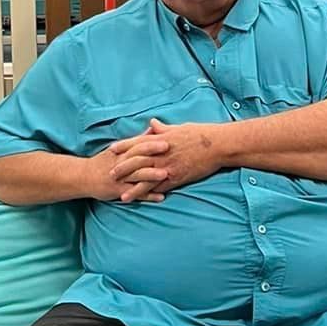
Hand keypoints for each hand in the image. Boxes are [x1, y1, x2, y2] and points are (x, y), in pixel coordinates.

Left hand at [106, 119, 222, 201]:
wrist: (217, 145)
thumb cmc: (201, 134)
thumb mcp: (179, 127)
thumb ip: (163, 128)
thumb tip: (152, 123)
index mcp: (161, 139)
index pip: (137, 142)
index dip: (123, 146)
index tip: (111, 149)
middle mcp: (161, 153)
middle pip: (137, 161)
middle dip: (122, 169)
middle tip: (109, 175)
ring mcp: (169, 167)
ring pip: (146, 179)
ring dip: (133, 188)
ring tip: (121, 196)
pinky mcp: (178, 177)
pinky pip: (161, 188)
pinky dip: (151, 195)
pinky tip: (143, 202)